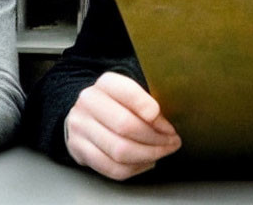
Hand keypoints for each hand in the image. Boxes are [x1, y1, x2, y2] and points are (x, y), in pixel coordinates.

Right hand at [65, 72, 180, 180]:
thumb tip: (166, 126)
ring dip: (148, 155)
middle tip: (172, 142)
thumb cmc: (116, 103)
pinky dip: (135, 168)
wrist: (84, 114)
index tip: (168, 126)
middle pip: (125, 126)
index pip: (129, 93)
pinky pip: (113, 168)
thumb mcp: (131, 93)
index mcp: (106, 83)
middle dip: (156, 139)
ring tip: (162, 152)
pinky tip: (146, 161)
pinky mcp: (79, 150)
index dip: (152, 112)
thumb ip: (147, 103)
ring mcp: (81, 128)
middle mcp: (89, 102)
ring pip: (120, 151)